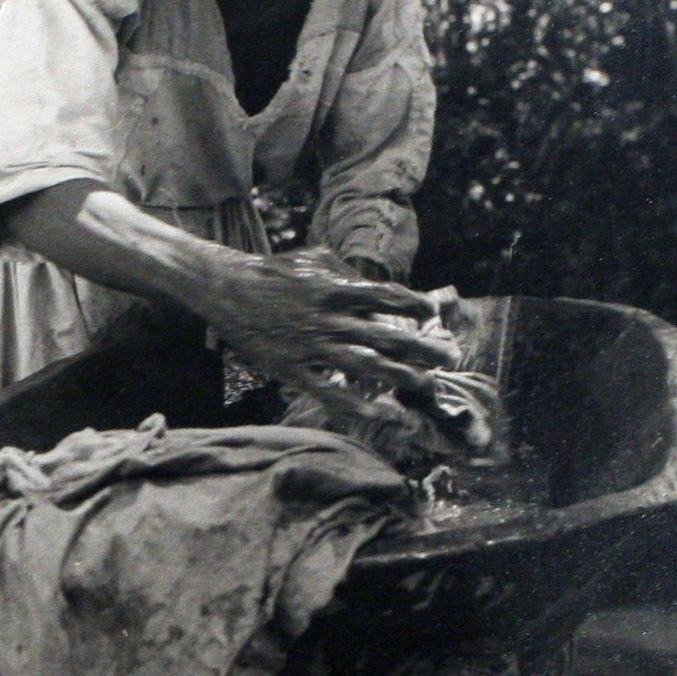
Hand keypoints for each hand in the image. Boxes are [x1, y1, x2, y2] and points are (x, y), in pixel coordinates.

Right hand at [197, 247, 460, 411]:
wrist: (227, 288)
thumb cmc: (273, 272)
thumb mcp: (313, 260)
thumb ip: (346, 274)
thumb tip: (376, 290)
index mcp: (335, 289)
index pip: (385, 298)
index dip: (412, 305)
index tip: (432, 312)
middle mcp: (329, 319)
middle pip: (384, 336)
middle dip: (420, 348)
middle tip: (449, 356)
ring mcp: (311, 346)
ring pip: (365, 366)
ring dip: (399, 377)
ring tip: (426, 385)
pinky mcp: (292, 369)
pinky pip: (329, 391)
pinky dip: (357, 405)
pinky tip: (382, 415)